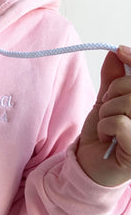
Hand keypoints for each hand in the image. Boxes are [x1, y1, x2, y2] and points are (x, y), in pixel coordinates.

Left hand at [77, 46, 130, 186]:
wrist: (88, 164)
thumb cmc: (102, 134)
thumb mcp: (106, 101)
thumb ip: (113, 79)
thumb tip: (116, 53)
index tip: (119, 51)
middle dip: (114, 91)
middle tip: (107, 106)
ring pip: (128, 103)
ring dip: (107, 111)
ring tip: (107, 126)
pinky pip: (120, 122)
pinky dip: (106, 127)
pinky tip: (107, 138)